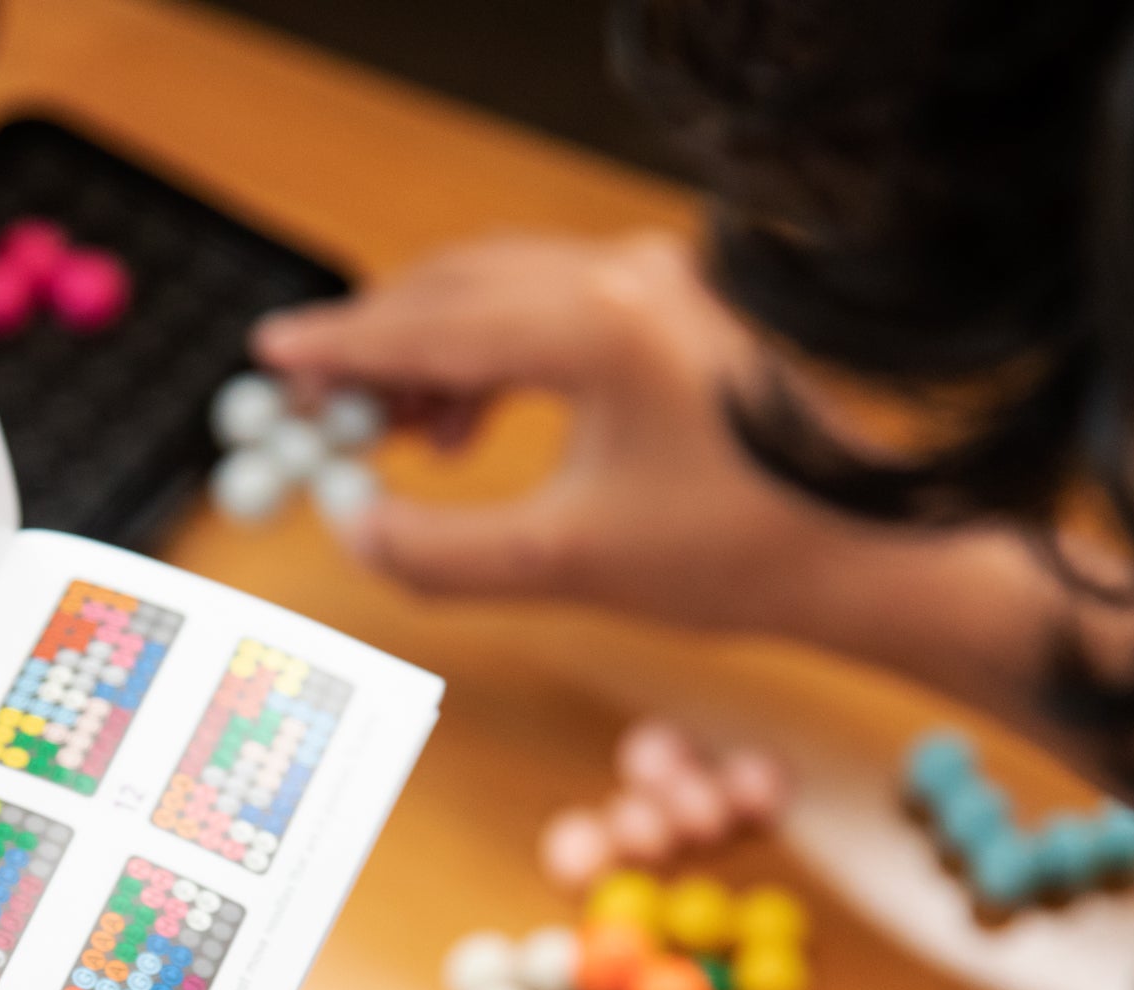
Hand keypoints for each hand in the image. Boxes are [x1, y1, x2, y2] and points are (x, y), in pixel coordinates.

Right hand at [253, 232, 1105, 682]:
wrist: (859, 551)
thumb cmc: (735, 554)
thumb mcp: (563, 566)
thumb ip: (440, 550)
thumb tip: (353, 529)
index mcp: (600, 326)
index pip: (434, 322)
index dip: (343, 345)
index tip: (274, 354)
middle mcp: (625, 279)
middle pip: (455, 287)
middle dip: (376, 346)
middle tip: (315, 408)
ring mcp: (651, 284)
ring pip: (496, 292)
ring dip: (428, 355)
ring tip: (393, 435)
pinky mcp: (665, 308)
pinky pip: (542, 309)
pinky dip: (483, 358)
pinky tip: (462, 426)